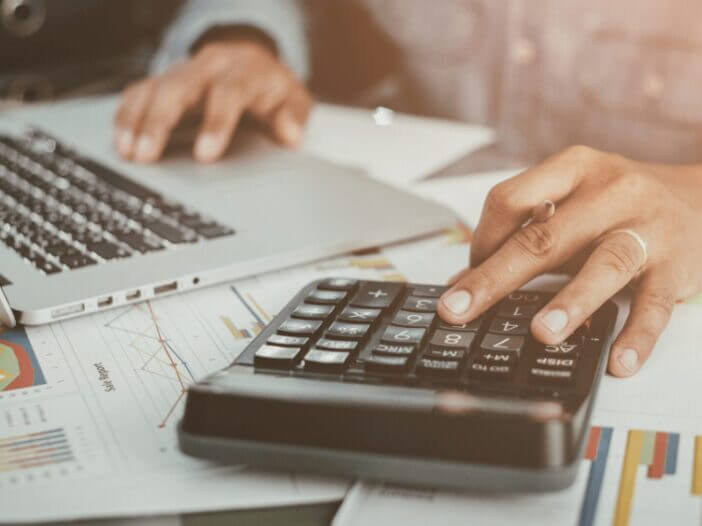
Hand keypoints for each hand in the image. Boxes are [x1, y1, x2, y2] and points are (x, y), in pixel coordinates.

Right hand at [113, 38, 311, 162]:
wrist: (252, 61)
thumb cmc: (271, 89)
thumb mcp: (293, 99)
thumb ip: (294, 116)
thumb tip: (290, 135)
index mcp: (244, 71)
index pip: (228, 92)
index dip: (215, 123)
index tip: (205, 155)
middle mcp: (209, 66)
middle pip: (178, 87)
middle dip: (160, 122)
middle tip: (147, 154)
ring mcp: (184, 71)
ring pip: (153, 88)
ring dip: (137, 120)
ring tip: (127, 151)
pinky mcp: (165, 79)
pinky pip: (140, 91)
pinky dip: (127, 114)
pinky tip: (120, 139)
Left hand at [437, 146, 701, 376]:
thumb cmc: (619, 204)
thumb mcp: (572, 203)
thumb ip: (524, 234)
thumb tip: (465, 281)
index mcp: (573, 168)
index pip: (510, 199)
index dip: (481, 239)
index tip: (467, 276)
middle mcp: (610, 191)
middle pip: (545, 236)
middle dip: (496, 277)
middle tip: (460, 310)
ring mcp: (647, 227)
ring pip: (605, 263)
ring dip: (572, 299)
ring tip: (542, 333)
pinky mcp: (679, 265)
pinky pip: (656, 304)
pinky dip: (637, 335)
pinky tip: (618, 361)